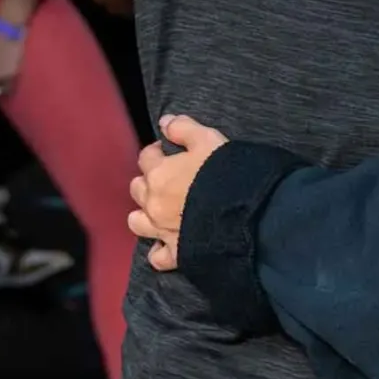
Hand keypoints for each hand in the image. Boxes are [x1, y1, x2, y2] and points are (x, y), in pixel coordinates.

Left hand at [128, 114, 229, 271]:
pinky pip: (157, 257)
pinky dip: (159, 250)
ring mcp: (161, 230)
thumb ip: (184, 128)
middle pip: (138, 188)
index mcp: (159, 173)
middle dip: (149, 181)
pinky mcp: (175, 253)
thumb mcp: (208, 140)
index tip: (170, 150)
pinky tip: (168, 244)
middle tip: (169, 179)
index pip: (147, 156)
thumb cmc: (225, 173)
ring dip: (145, 214)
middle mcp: (154, 202)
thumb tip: (165, 122)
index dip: (158, 151)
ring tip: (161, 210)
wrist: (241, 215)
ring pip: (137, 222)